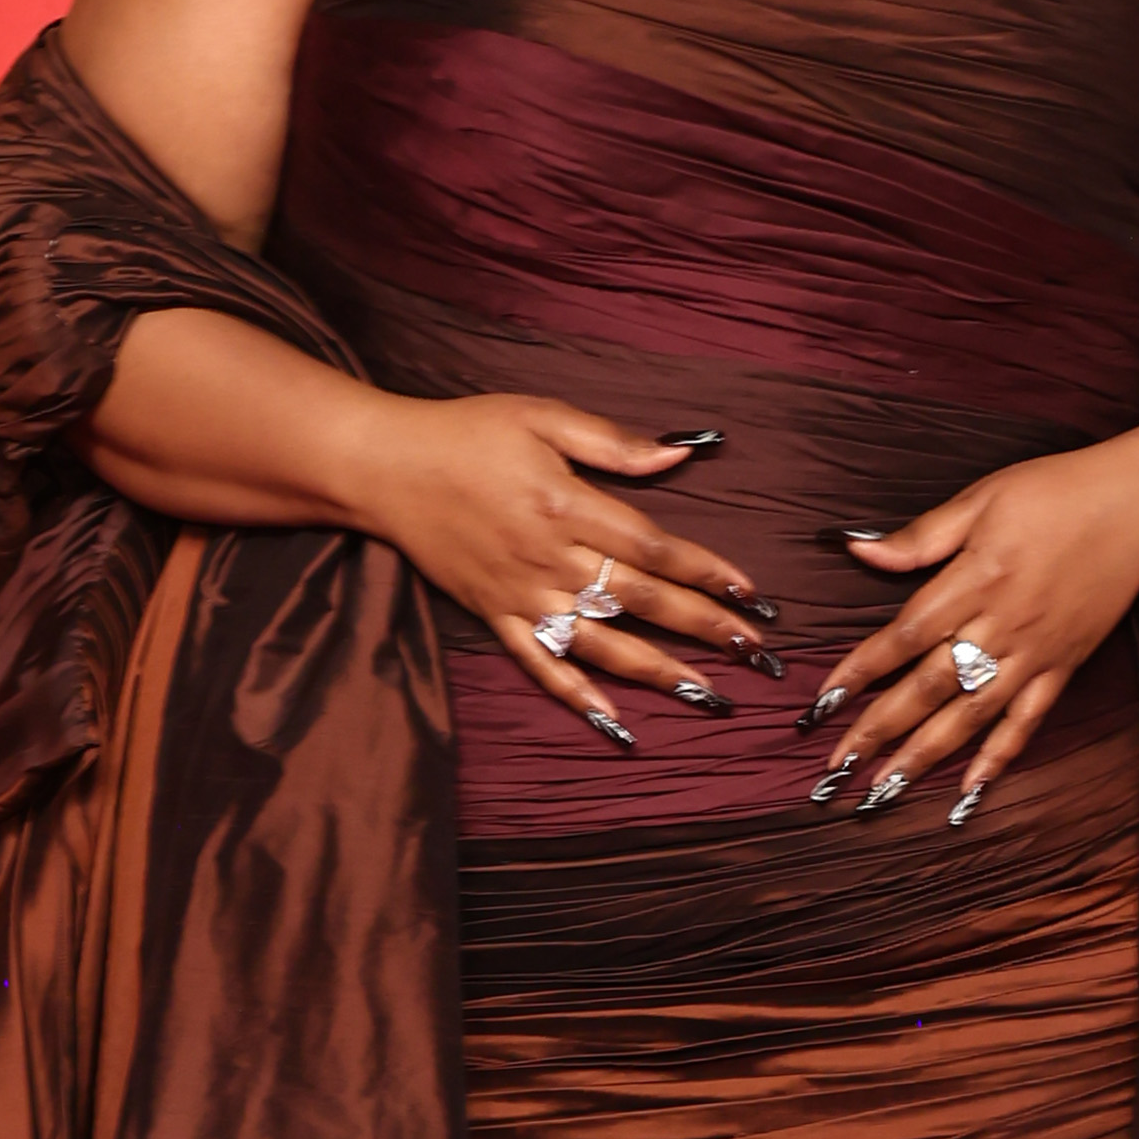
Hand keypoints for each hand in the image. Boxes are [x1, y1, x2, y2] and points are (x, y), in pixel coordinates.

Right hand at [347, 393, 782, 741]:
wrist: (386, 468)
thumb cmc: (466, 433)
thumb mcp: (541, 416)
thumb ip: (611, 442)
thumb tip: (678, 456)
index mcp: (566, 504)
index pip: (653, 547)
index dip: (706, 571)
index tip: (749, 592)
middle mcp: (548, 558)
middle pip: (639, 600)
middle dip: (701, 626)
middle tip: (751, 650)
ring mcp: (520, 594)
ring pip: (600, 643)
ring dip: (656, 670)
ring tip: (706, 692)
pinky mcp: (495, 616)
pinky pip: (539, 665)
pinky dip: (576, 697)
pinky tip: (614, 722)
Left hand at [799, 434, 1138, 815]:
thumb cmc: (1058, 494)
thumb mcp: (983, 498)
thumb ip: (922, 536)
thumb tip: (860, 550)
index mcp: (977, 578)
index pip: (906, 635)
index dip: (863, 669)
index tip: (826, 700)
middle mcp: (1003, 624)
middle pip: (931, 686)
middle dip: (882, 727)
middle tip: (840, 763)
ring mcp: (1035, 652)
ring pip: (972, 714)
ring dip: (927, 754)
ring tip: (887, 787)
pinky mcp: (1063, 666)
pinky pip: (1028, 720)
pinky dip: (1000, 756)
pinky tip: (970, 788)